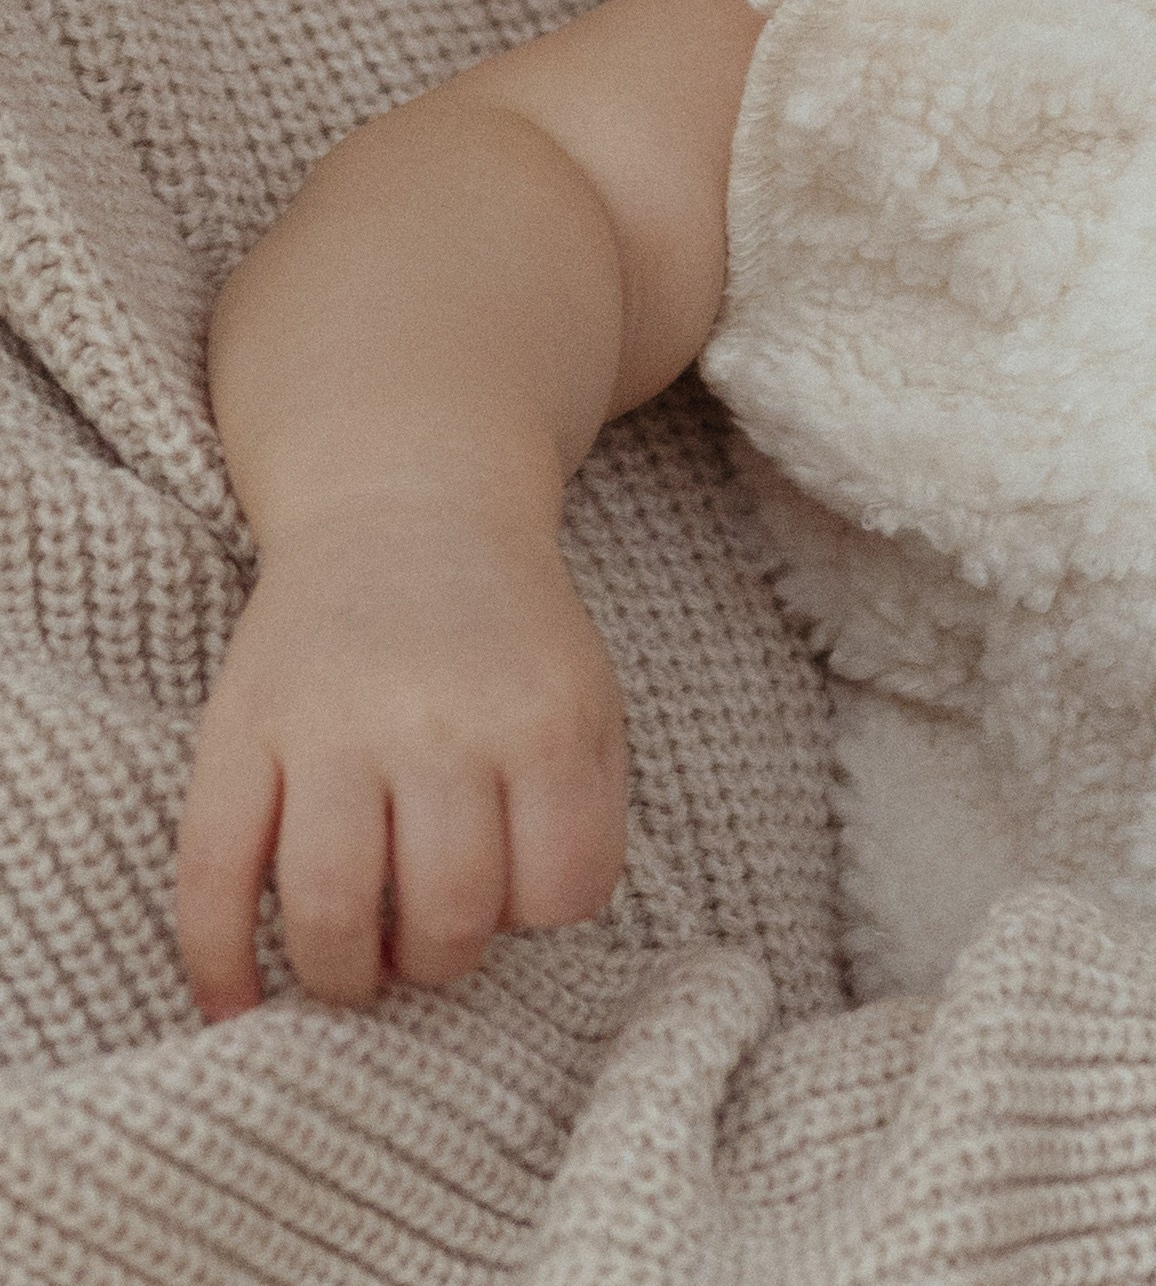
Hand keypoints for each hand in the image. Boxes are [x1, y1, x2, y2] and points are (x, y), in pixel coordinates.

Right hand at [178, 510, 628, 1016]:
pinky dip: (218, 960)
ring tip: (351, 970)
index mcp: (542, 717)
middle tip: (424, 944)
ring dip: (342, 977)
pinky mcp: (240, 727)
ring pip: (329, 909)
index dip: (539, 917)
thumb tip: (527, 936)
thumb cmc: (505, 634)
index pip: (561, 889)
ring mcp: (330, 724)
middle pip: (448, 913)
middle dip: (439, 959)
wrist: (406, 509)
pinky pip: (214, 871)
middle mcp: (438, 721)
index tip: (514, 897)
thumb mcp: (585, 696)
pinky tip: (235, 1003)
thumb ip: (581, 808)